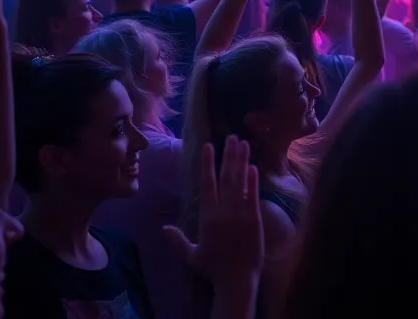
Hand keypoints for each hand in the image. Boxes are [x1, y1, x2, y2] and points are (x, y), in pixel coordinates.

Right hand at [163, 136, 262, 285]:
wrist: (237, 280)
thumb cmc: (213, 269)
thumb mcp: (191, 256)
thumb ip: (177, 241)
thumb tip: (162, 228)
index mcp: (207, 217)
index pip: (207, 184)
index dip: (208, 163)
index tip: (209, 146)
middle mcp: (224, 211)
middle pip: (226, 177)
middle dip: (228, 155)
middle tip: (231, 136)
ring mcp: (241, 214)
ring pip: (241, 182)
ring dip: (242, 161)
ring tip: (243, 143)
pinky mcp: (255, 219)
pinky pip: (254, 195)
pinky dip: (254, 180)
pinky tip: (253, 166)